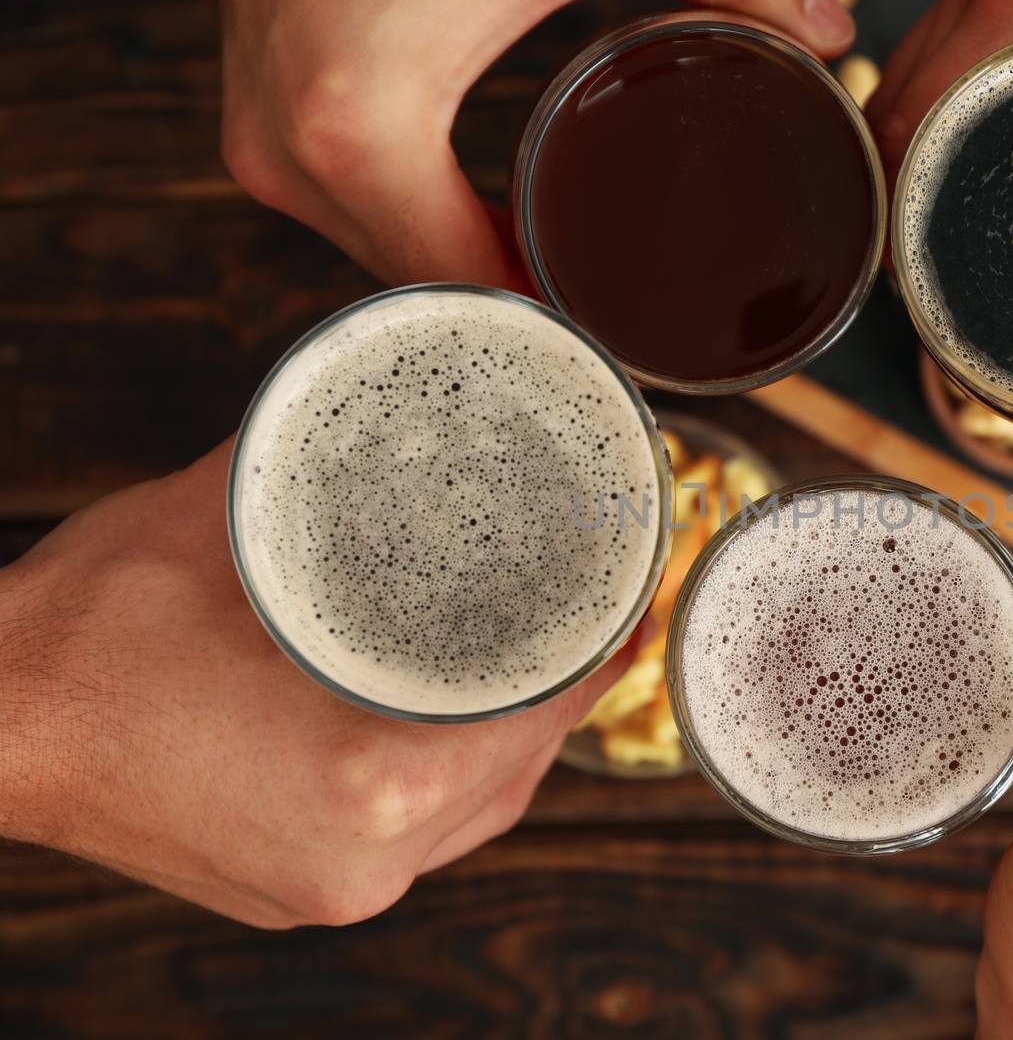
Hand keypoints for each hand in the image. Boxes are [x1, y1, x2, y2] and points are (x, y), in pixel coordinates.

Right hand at [0, 441, 639, 927]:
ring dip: (514, 737)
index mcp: (370, 780)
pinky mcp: (302, 893)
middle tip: (596, 613)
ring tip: (540, 660)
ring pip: (479, 810)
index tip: (634, 593)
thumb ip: (338, 472)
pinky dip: (454, 778)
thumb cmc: (93, 626)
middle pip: (524, 767)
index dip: (602, 648)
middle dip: (564, 688)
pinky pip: (422, 836)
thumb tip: (409, 405)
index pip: (545, 710)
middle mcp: (368, 859)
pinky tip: (460, 724)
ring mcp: (333, 889)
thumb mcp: (236, 520)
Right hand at [218, 0, 854, 287]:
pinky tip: (498, 237)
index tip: (628, 353)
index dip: (555, 333)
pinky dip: (426, 227)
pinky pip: (354, 216)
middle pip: (428, 289)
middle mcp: (287, 158)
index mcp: (359, 132)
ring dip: (473, 273)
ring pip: (386, 260)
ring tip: (568, 288)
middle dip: (523, 312)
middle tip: (619, 326)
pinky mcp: (258, 119)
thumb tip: (824, 27)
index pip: (468, 294)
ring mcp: (259, 144)